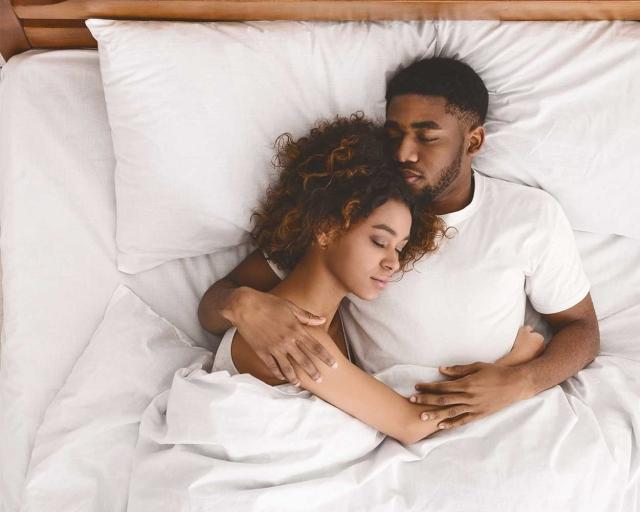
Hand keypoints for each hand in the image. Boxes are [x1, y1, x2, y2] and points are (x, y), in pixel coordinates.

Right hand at [228, 287, 335, 383]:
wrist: (245, 306)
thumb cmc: (268, 303)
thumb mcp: (290, 307)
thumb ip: (307, 316)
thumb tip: (322, 320)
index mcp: (296, 329)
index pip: (315, 347)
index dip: (326, 357)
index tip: (334, 365)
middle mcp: (287, 341)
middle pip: (304, 360)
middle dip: (314, 372)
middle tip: (321, 380)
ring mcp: (274, 348)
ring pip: (288, 367)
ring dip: (295, 378)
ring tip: (301, 385)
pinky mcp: (262, 351)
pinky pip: (272, 366)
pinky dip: (278, 373)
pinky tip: (282, 378)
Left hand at [410, 362, 532, 430]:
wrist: (516, 384)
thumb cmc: (496, 372)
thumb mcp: (477, 366)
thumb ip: (458, 370)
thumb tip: (441, 370)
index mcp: (467, 384)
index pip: (443, 387)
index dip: (428, 387)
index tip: (417, 386)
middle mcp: (469, 397)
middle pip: (443, 400)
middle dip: (426, 400)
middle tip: (412, 400)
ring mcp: (474, 407)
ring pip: (451, 412)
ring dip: (435, 414)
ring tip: (422, 416)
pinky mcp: (480, 414)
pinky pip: (463, 421)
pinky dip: (452, 424)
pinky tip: (441, 426)